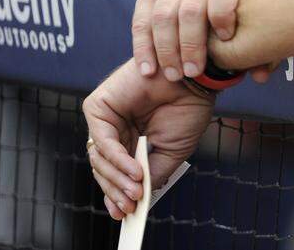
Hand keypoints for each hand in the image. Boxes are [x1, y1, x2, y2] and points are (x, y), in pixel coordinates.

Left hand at [83, 59, 213, 219]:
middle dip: (117, 191)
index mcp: (132, 140)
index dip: (117, 193)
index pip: (115, 172)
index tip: (126, 213)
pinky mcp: (98, 107)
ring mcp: (105, 119)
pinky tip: (134, 170)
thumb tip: (136, 200)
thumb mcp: (172, 152)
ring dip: (118, 179)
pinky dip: (118, 160)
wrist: (194, 81)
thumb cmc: (188, 110)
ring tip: (138, 190)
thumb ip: (152, 175)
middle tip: (131, 206)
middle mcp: (115, 130)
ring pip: (99, 160)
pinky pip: (102, 142)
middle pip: (103, 169)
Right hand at [131, 0, 249, 80]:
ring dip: (166, 50)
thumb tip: (260, 77)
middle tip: (193, 72)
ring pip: (163, 16)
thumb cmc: (232, 19)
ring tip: (174, 75)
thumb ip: (258, 54)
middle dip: (190, 45)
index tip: (225, 40)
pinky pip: (140, 22)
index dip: (223, 15)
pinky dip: (144, 48)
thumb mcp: (247, 29)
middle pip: (190, 10)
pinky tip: (149, 70)